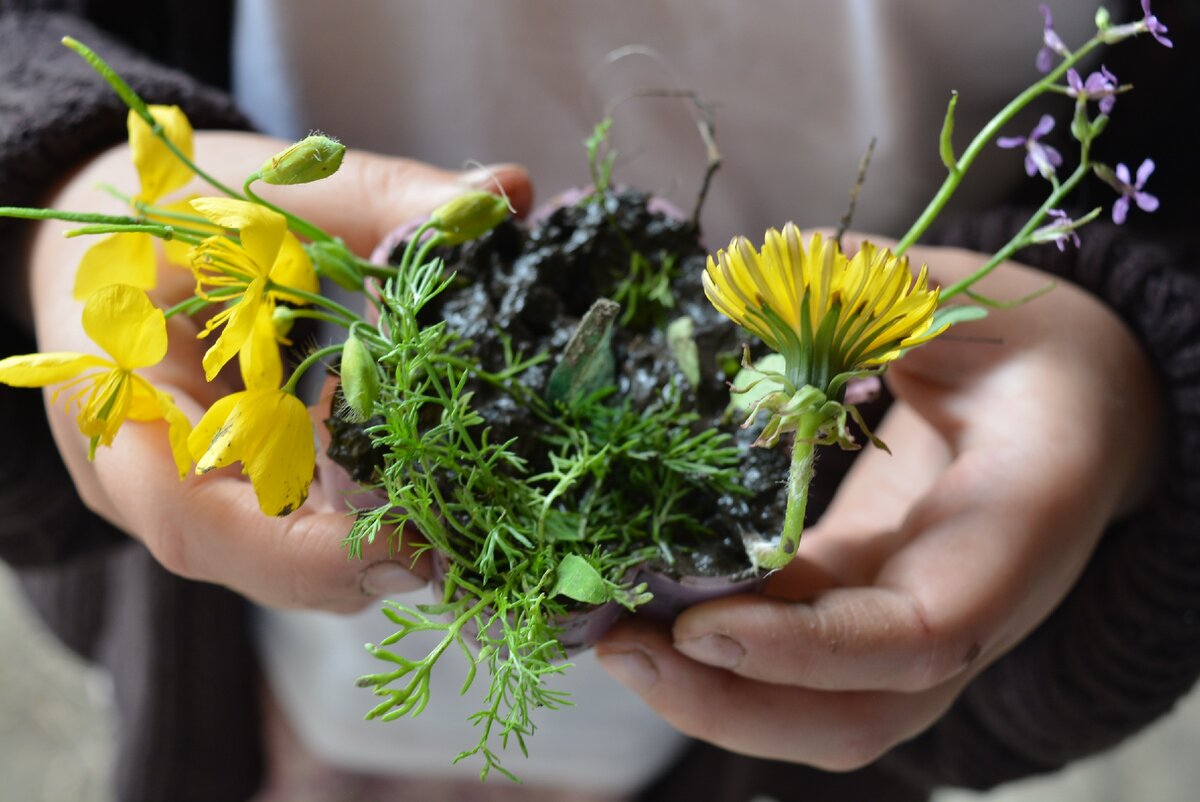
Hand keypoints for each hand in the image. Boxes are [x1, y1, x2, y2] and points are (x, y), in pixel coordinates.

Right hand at [24, 131, 531, 611]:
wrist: (101, 243)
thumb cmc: (162, 209)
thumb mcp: (258, 192)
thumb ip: (381, 195)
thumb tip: (508, 193)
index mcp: (113, 401)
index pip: (193, 519)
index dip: (301, 555)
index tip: (407, 547)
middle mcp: (137, 476)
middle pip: (248, 561)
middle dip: (356, 562)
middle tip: (459, 543)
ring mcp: (176, 494)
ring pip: (275, 560)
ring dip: (365, 548)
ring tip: (451, 515)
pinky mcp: (216, 492)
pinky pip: (284, 529)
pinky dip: (352, 519)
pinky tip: (412, 486)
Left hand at [596, 238, 1159, 768]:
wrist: (1082, 412)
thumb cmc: (1039, 351)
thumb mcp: (974, 305)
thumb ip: (876, 290)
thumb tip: (761, 265)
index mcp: (1014, 529)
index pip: (919, 634)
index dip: (808, 647)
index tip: (700, 626)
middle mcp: (970, 607)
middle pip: (856, 712)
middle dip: (728, 703)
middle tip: (617, 649)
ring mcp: (914, 621)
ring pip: (817, 708)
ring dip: (707, 691)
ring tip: (607, 633)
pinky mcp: (866, 606)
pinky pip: (793, 656)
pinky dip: (716, 645)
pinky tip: (644, 598)